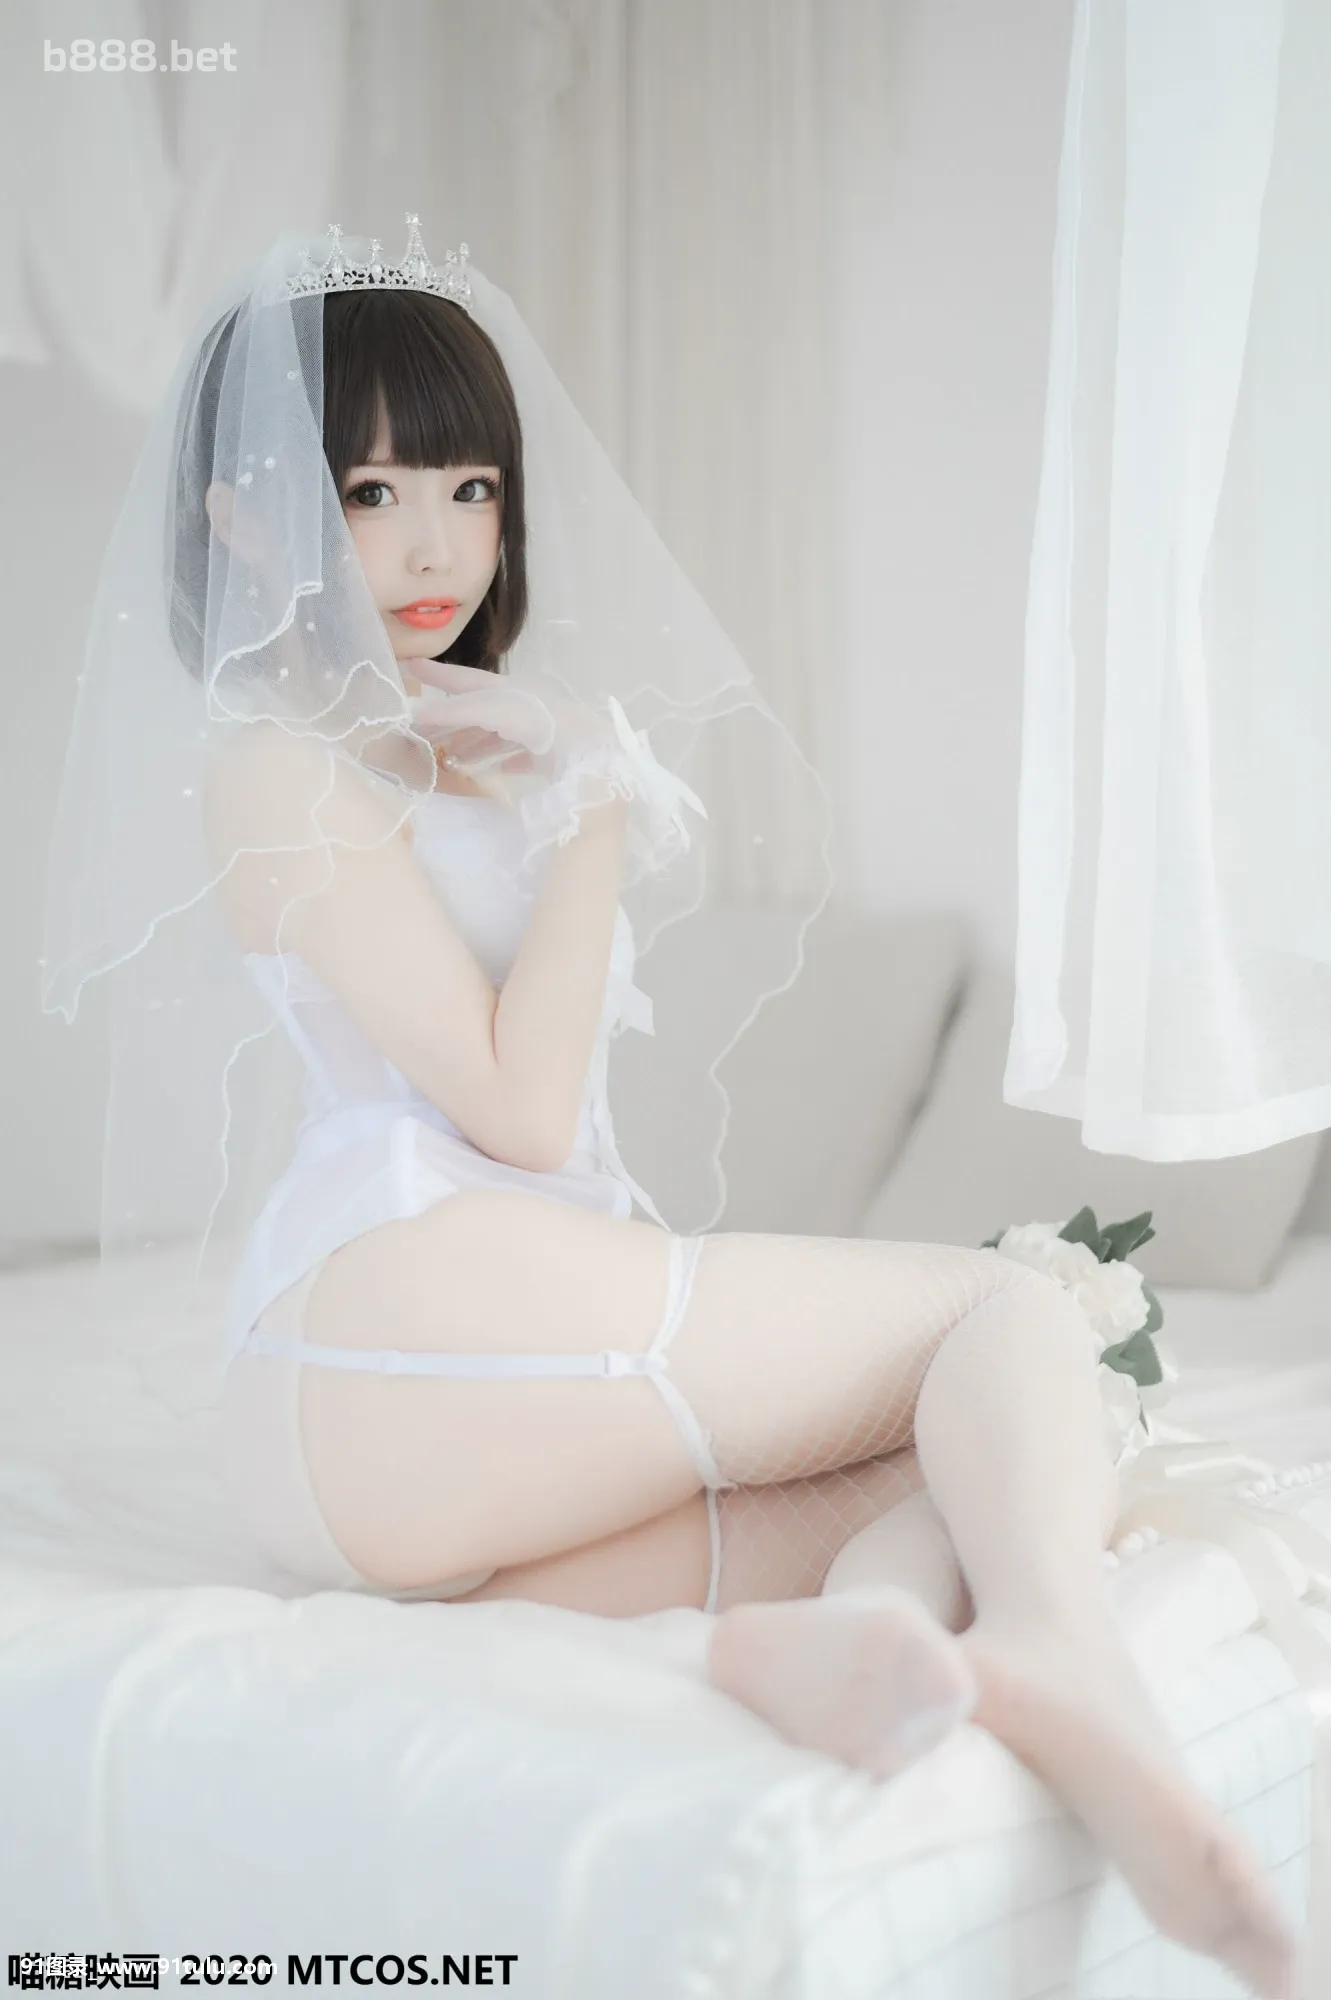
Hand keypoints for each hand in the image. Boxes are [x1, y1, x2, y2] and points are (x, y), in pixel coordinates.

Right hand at [406, 662, 619, 774]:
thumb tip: (418, 713)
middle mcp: (525, 708)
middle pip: (480, 710)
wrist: (593, 757)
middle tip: (420, 728)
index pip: (467, 682)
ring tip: (447, 758)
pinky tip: (487, 774)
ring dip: (472, 743)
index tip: (410, 666)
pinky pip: (521, 757)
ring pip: (498, 735)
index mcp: (511, 693)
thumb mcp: (495, 711)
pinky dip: (500, 762)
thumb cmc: (543, 727)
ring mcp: (540, 733)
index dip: (439, 676)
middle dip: (451, 718)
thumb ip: (457, 709)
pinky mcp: (553, 759)